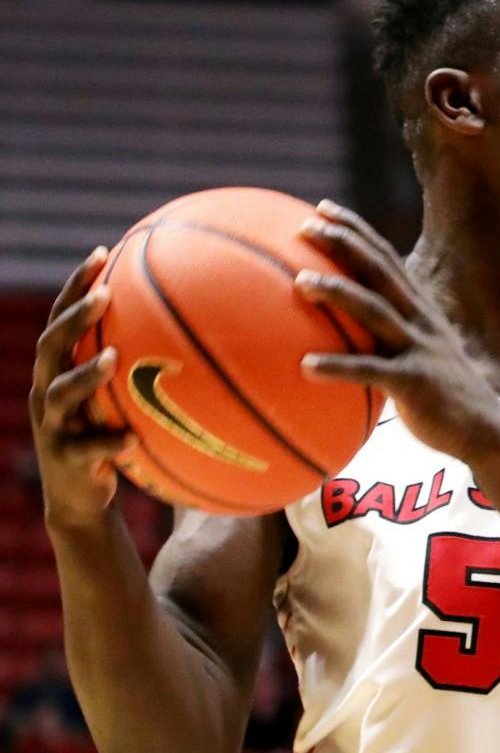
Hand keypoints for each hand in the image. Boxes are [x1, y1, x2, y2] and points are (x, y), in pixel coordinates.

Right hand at [30, 250, 137, 531]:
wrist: (83, 499)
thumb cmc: (109, 434)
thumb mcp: (121, 396)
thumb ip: (139, 363)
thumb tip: (199, 323)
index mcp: (59, 372)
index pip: (61, 319)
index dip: (75, 286)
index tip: (101, 253)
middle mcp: (47, 394)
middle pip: (50, 347)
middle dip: (73, 319)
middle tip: (102, 296)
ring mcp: (53, 428)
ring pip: (59, 396)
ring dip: (85, 376)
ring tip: (111, 359)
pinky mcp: (66, 462)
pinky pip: (87, 451)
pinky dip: (109, 443)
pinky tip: (133, 440)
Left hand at [296, 201, 499, 465]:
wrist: (486, 431)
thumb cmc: (443, 397)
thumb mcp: (420, 355)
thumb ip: (388, 338)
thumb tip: (344, 334)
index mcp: (419, 309)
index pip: (385, 257)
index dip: (356, 230)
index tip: (322, 209)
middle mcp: (420, 320)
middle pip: (379, 270)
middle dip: (344, 243)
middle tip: (306, 226)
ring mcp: (419, 349)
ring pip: (375, 310)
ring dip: (337, 292)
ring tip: (299, 282)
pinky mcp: (415, 383)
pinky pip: (371, 371)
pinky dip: (338, 366)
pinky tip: (305, 366)